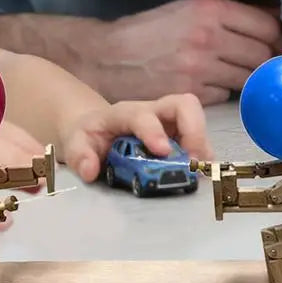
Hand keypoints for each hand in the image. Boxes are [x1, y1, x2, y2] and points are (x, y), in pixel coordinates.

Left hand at [62, 93, 211, 181]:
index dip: (154, 131)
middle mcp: (154, 113)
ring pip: (198, 123)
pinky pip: (201, 144)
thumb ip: (79, 155)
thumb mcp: (76, 144)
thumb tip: (89, 170)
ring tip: (199, 173)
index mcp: (126, 113)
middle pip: (184, 105)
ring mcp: (171, 125)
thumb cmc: (90, 137)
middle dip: (194, 130)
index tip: (163, 151)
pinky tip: (199, 177)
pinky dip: (204, 161)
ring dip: (203, 148)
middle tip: (194, 160)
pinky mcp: (182, 139)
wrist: (98, 133)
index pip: (143, 115)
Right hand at [95, 0, 281, 104]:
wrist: (105, 56)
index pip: (267, 27)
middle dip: (269, 63)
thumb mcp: (185, 11)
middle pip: (263, 55)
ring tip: (238, 78)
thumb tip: (274, 21)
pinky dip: (222, 94)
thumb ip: (227, 15)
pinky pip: (224, 96)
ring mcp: (199, 67)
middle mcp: (208, 36)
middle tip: (265, 68)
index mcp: (209, 9)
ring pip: (248, 79)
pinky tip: (208, 87)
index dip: (279, 40)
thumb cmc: (147, 32)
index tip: (280, 48)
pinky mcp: (189, 93)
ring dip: (248, 81)